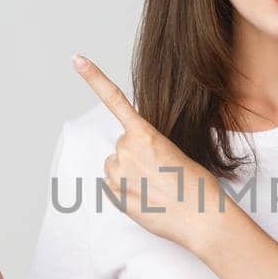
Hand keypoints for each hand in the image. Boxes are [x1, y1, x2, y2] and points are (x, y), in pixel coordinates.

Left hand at [71, 53, 225, 247]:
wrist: (201, 218)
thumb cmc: (196, 186)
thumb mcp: (177, 153)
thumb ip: (148, 149)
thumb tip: (130, 163)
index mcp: (145, 134)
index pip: (115, 100)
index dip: (94, 78)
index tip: (77, 59)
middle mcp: (126, 150)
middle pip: (122, 145)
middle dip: (136, 156)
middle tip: (161, 172)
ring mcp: (117, 173)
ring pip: (115, 166)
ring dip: (129, 174)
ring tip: (155, 188)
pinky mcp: (114, 195)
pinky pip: (111, 186)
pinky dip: (124, 191)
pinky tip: (145, 199)